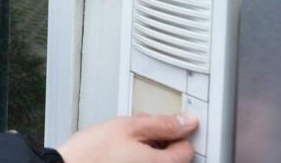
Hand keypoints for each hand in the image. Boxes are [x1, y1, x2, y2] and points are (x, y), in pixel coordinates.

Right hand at [56, 114, 198, 162]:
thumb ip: (163, 124)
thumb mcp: (129, 126)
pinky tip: (119, 152)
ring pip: (154, 160)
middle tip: (136, 131)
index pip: (187, 150)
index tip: (162, 126)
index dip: (175, 133)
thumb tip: (188, 121)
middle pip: (172, 157)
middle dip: (158, 140)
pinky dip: (135, 157)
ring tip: (123, 141)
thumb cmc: (92, 152)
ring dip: (146, 148)